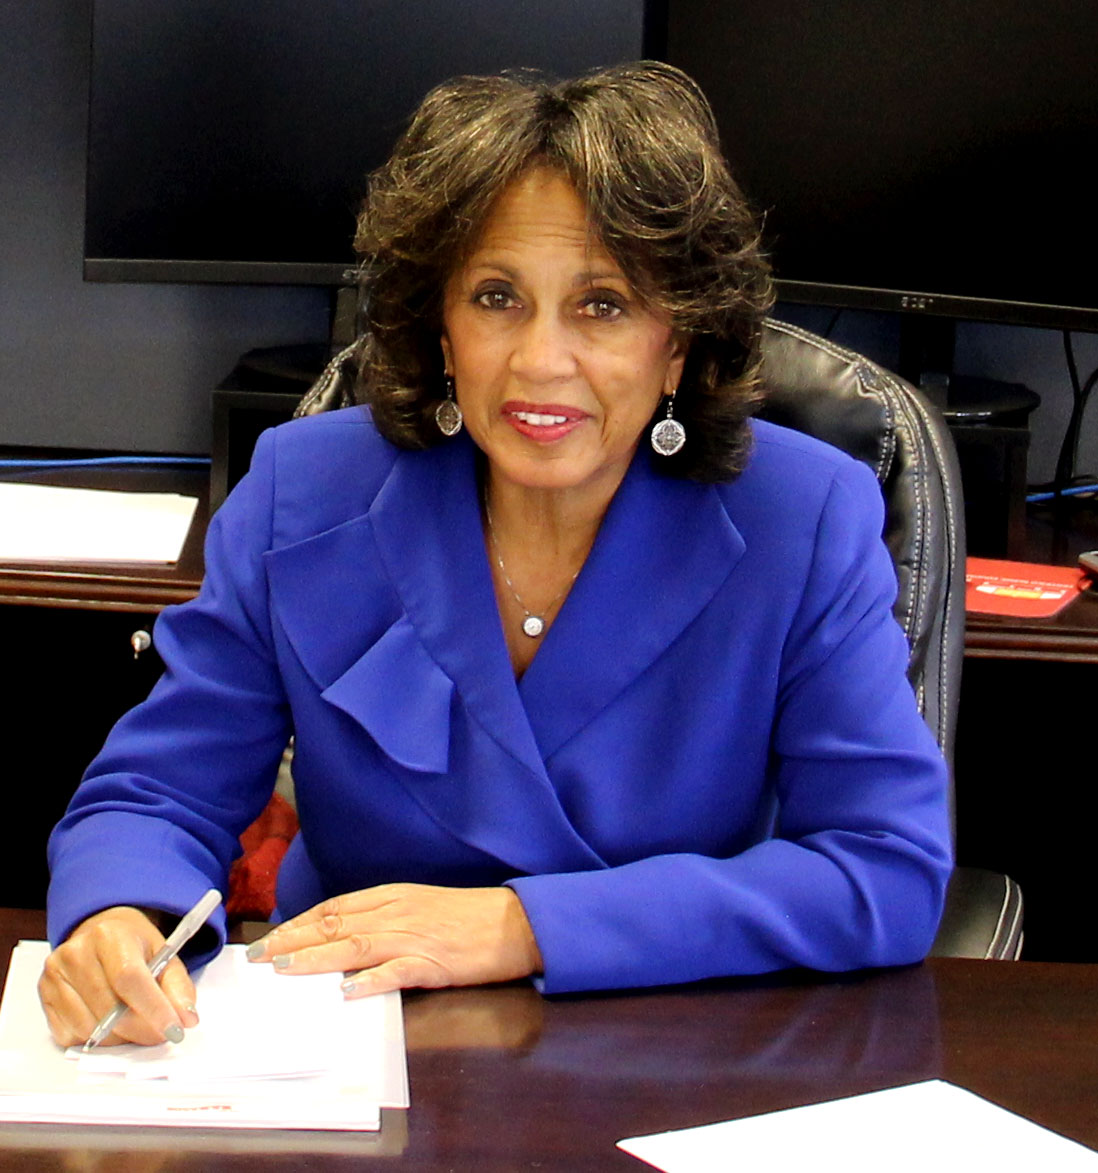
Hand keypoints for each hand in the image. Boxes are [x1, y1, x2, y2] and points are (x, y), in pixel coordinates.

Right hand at [37, 907, 197, 1047]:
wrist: (99, 933)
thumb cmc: (133, 944)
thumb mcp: (164, 954)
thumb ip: (178, 987)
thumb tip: (186, 1019)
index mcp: (109, 935)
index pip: (129, 979)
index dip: (154, 1009)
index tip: (175, 1029)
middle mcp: (76, 953)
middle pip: (110, 1009)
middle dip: (141, 1030)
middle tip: (160, 1033)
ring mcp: (54, 976)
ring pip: (90, 1028)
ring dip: (119, 1038)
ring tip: (135, 1023)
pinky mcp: (44, 998)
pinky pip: (71, 1036)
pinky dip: (96, 1039)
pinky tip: (109, 1022)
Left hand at [245, 883, 543, 996]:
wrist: (515, 922)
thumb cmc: (468, 916)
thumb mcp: (422, 905)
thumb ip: (385, 916)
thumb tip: (344, 933)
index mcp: (393, 896)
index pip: (335, 908)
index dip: (299, 923)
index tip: (270, 938)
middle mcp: (397, 912)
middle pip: (336, 924)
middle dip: (294, 940)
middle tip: (259, 956)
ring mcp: (415, 937)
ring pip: (356, 945)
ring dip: (317, 958)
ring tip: (284, 969)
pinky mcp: (434, 962)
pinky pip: (397, 972)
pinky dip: (370, 981)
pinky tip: (347, 992)